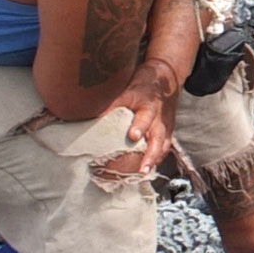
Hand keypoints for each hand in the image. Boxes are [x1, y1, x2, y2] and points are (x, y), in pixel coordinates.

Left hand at [106, 60, 182, 176]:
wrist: (167, 79)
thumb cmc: (144, 85)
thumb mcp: (127, 89)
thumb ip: (111, 102)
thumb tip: (86, 112)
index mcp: (149, 106)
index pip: (145, 117)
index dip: (139, 126)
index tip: (133, 135)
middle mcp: (159, 119)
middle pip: (158, 138)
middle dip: (151, 154)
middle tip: (142, 168)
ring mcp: (165, 127)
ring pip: (162, 146)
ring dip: (153, 160)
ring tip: (143, 173)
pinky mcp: (167, 133)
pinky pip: (163, 148)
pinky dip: (155, 159)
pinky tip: (145, 170)